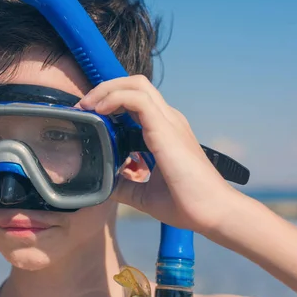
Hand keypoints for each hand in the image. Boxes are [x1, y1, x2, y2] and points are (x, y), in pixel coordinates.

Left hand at [78, 75, 240, 233]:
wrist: (212, 212)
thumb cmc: (186, 203)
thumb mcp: (144, 193)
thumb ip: (124, 185)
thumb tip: (105, 185)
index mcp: (163, 130)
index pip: (135, 100)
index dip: (109, 100)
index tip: (88, 115)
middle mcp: (167, 120)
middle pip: (134, 84)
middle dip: (104, 88)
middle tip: (84, 105)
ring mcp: (168, 121)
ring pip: (136, 84)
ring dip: (106, 90)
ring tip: (88, 105)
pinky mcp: (166, 128)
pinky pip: (137, 99)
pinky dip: (115, 98)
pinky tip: (100, 111)